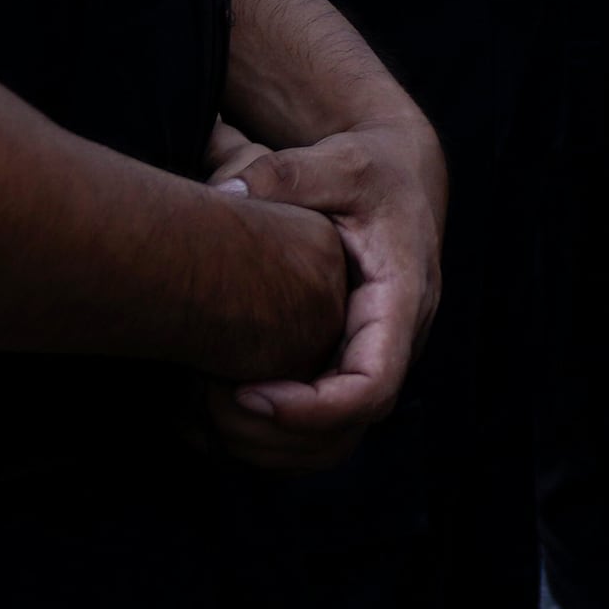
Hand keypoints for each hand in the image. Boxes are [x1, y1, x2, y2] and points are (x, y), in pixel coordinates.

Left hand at [204, 115, 442, 463]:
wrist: (401, 174)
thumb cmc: (369, 168)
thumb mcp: (338, 161)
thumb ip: (286, 174)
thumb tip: (226, 192)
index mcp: (402, 299)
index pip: (373, 384)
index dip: (314, 409)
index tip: (247, 395)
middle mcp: (398, 340)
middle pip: (351, 427)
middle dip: (280, 436)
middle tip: (209, 409)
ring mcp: (377, 356)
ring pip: (337, 440)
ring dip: (273, 447)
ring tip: (206, 415)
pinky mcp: (353, 361)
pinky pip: (322, 428)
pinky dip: (272, 436)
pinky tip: (216, 410)